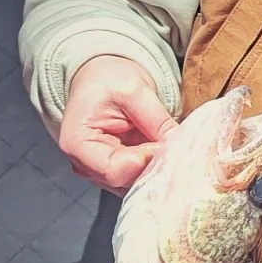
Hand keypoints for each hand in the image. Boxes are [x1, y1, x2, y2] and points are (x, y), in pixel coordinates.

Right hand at [59, 55, 176, 192]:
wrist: (100, 77)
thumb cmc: (108, 79)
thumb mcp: (135, 90)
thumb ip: (157, 120)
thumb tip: (183, 146)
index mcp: (77, 143)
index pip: (116, 170)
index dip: (146, 161)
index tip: (165, 143)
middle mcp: (85, 166)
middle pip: (126, 182)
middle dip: (155, 166)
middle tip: (177, 146)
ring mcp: (100, 174)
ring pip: (136, 185)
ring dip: (158, 169)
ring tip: (171, 145)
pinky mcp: (117, 174)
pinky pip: (140, 181)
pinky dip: (156, 169)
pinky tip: (166, 152)